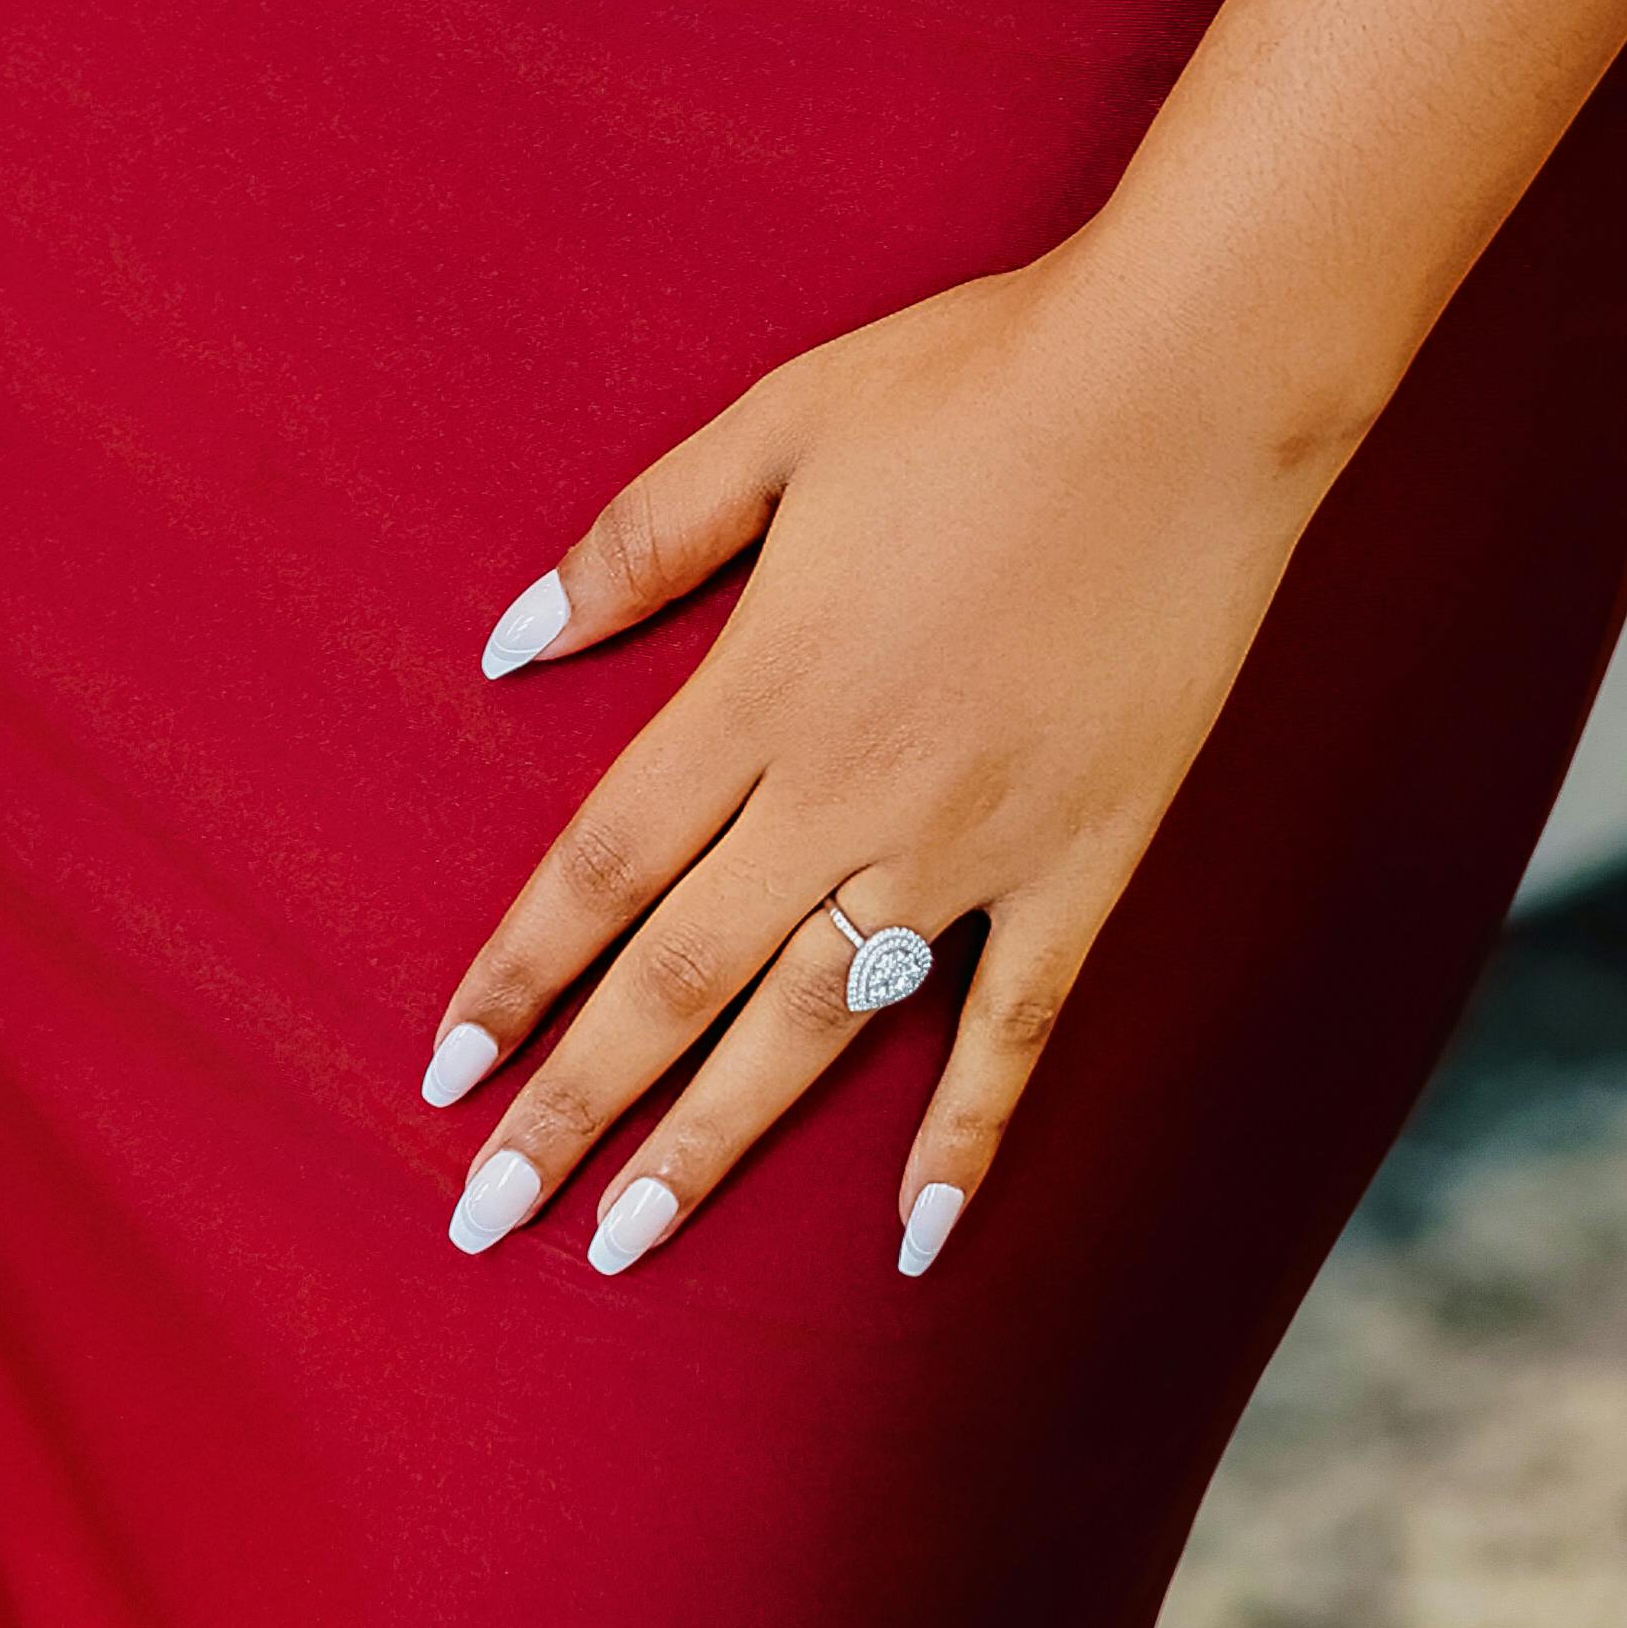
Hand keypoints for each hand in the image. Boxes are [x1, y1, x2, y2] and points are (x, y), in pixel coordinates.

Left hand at [419, 244, 1326, 1290]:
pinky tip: (916, 1240)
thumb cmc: (975, 381)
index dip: (515, 974)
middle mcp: (850, 790)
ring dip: (712, 1143)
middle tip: (485, 1216)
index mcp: (765, 685)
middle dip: (573, 1106)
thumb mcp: (781, 424)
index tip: (438, 1073)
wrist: (1188, 389)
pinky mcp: (1085, 863)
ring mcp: (973, 843)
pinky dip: (963, 1138)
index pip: (602, 867)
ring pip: (812, 1027)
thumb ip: (644, 539)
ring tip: (628, 1246)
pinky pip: (1011, 1030)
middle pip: (680, 978)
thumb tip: (509, 640)